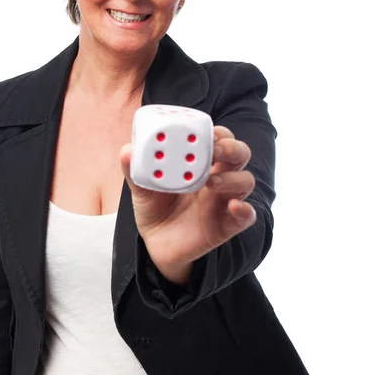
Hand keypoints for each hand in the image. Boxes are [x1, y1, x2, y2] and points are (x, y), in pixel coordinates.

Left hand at [119, 125, 256, 279]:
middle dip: (232, 147)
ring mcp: (224, 200)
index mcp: (200, 162)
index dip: (219, 132)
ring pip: (245, 181)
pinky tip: (234, 206)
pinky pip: (247, 216)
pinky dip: (245, 210)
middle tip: (215, 150)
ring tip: (210, 181)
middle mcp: (217, 177)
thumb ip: (135, 169)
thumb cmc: (154, 207)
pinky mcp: (227, 224)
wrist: (155, 243)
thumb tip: (127, 150)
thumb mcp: (142, 186)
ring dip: (233, 177)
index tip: (207, 131)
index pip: (220, 139)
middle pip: (239, 154)